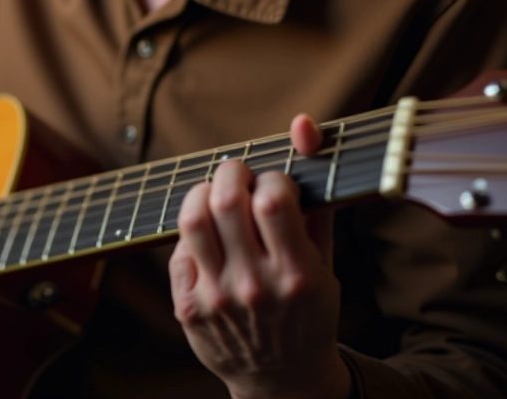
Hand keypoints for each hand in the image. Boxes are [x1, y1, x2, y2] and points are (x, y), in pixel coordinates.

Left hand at [169, 114, 351, 398]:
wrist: (279, 378)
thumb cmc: (307, 312)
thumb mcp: (326, 267)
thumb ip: (316, 202)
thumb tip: (304, 132)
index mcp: (297, 274)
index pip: (273, 200)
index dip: (271, 177)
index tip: (274, 183)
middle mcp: (254, 286)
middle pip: (226, 201)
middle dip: (232, 170)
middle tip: (238, 173)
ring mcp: (217, 298)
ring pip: (193, 219)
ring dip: (203, 191)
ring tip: (216, 194)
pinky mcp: (187, 307)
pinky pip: (180, 250)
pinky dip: (193, 232)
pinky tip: (208, 237)